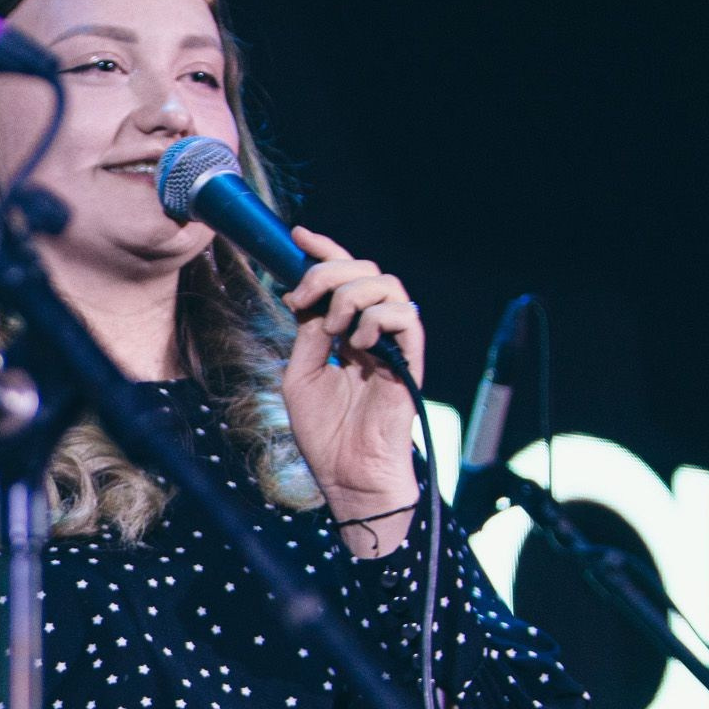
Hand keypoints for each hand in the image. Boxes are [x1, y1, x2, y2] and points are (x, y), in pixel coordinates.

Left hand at [279, 227, 425, 554]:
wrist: (347, 473)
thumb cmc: (325, 432)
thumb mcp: (300, 374)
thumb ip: (307, 335)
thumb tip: (310, 300)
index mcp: (344, 332)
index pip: (341, 278)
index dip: (324, 251)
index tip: (297, 235)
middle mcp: (371, 331)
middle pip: (364, 271)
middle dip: (328, 272)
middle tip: (303, 299)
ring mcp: (393, 344)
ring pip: (387, 285)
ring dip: (351, 296)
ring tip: (334, 330)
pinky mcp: (411, 360)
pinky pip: (406, 317)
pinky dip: (378, 319)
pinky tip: (358, 343)